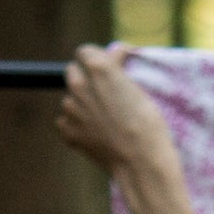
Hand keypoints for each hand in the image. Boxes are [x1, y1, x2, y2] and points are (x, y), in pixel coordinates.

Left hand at [57, 44, 180, 187]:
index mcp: (98, 67)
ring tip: (103, 121)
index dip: (95, 59)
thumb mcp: (138, 88)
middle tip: (102, 93)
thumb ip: (118, 69)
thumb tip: (115, 52)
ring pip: (70, 100)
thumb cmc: (148, 124)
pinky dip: (77, 127)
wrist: (141, 162)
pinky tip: (95, 135)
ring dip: (81, 105)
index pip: (84, 52)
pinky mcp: (68, 131)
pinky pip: (66, 123)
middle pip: (71, 72)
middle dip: (84, 78)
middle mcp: (79, 84)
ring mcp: (70, 109)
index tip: (105, 69)